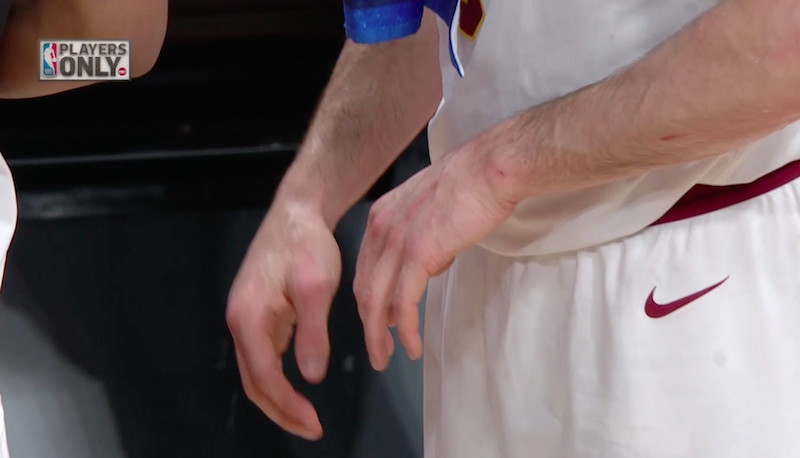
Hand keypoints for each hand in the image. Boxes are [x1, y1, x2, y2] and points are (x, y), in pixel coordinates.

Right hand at [226, 201, 340, 439]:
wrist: (297, 212)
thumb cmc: (306, 243)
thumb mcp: (316, 286)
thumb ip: (312, 333)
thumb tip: (311, 376)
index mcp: (248, 316)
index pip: (265, 376)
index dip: (288, 404)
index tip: (314, 423)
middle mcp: (240, 321)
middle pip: (254, 381)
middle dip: (281, 410)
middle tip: (311, 429)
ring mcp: (247, 318)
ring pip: (257, 372)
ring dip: (278, 398)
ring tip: (306, 417)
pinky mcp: (258, 315)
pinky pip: (264, 356)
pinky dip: (278, 378)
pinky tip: (298, 388)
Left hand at [353, 143, 517, 370]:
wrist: (488, 169)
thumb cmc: (471, 185)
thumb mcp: (431, 210)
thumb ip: (422, 237)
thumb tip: (431, 264)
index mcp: (381, 217)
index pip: (366, 268)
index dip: (369, 300)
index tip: (376, 322)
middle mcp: (380, 229)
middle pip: (364, 288)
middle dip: (368, 325)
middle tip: (377, 350)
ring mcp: (397, 242)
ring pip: (377, 301)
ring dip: (379, 336)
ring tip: (387, 358)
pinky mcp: (418, 255)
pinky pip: (403, 303)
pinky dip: (405, 329)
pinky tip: (411, 345)